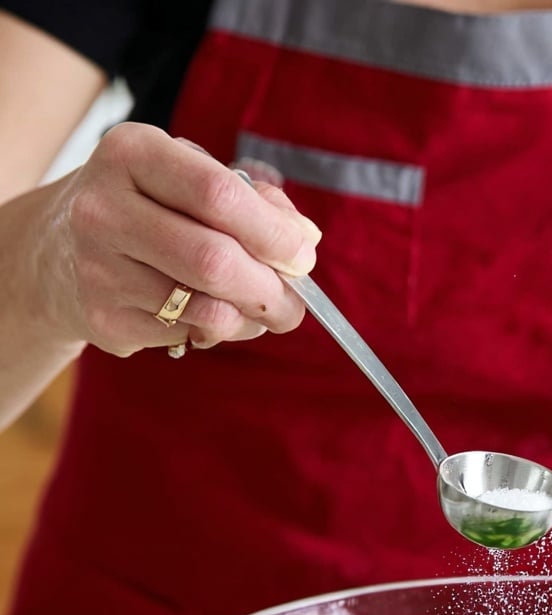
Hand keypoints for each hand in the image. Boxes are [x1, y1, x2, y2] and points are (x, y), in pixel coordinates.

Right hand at [30, 122, 320, 355]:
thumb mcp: (187, 177)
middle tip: (294, 303)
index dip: (273, 233)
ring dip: (251, 319)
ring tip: (261, 311)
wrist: (58, 250)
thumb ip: (252, 200)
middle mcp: (105, 209)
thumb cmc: (146, 207)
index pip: (217, 195)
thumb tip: (305, 240)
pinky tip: (215, 316)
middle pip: (215, 261)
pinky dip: (219, 332)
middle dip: (271, 289)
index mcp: (132, 153)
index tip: (302, 257)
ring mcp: (99, 268)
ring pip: (207, 310)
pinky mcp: (104, 319)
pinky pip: (188, 334)